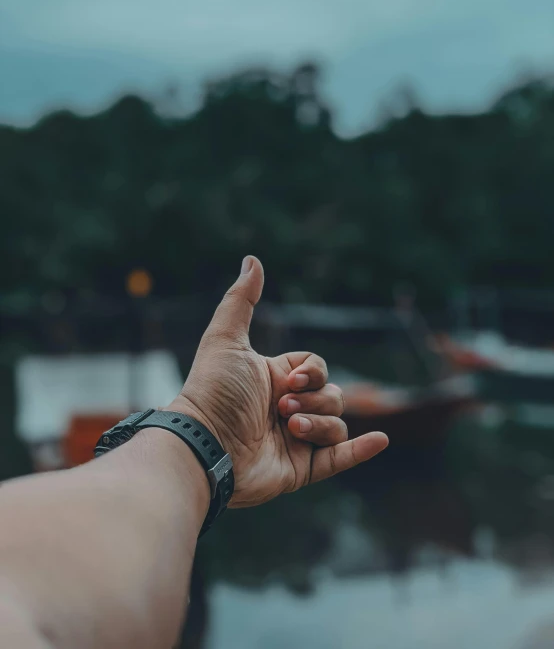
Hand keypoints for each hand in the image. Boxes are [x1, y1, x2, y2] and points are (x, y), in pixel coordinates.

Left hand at [167, 256, 387, 507]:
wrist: (204, 445)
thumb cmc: (212, 391)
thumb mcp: (226, 338)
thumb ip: (241, 300)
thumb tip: (253, 260)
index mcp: (274, 381)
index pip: (315, 367)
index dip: (312, 371)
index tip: (290, 379)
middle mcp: (287, 409)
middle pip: (331, 393)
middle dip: (314, 398)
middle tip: (282, 409)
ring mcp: (295, 441)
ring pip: (335, 424)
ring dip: (319, 422)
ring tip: (289, 428)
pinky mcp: (300, 470)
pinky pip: (338, 458)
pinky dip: (361, 450)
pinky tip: (381, 440)